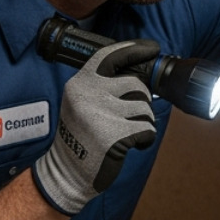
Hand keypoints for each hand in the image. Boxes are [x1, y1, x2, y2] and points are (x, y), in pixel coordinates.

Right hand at [34, 39, 159, 214]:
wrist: (67, 172)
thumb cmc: (81, 138)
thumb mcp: (82, 103)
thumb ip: (103, 86)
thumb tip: (140, 75)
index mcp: (79, 83)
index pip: (110, 56)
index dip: (134, 49)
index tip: (152, 48)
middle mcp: (87, 94)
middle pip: (136, 84)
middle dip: (141, 101)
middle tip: (128, 118)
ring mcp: (100, 114)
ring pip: (145, 108)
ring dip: (143, 122)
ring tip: (124, 133)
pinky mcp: (113, 135)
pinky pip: (147, 129)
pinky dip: (145, 139)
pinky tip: (130, 145)